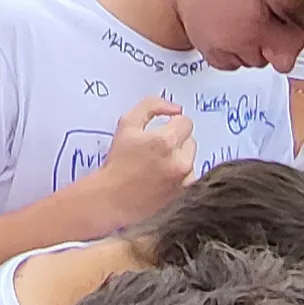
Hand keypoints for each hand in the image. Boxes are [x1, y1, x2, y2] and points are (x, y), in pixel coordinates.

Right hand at [90, 98, 193, 226]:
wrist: (112, 198)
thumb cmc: (117, 162)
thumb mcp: (127, 124)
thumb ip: (151, 106)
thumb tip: (175, 108)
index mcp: (166, 141)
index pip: (186, 122)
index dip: (172, 123)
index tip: (162, 131)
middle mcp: (180, 162)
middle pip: (190, 140)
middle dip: (177, 141)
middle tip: (156, 150)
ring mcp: (184, 181)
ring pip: (191, 160)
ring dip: (180, 159)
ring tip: (159, 167)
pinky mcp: (184, 195)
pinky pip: (191, 178)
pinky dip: (182, 177)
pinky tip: (164, 179)